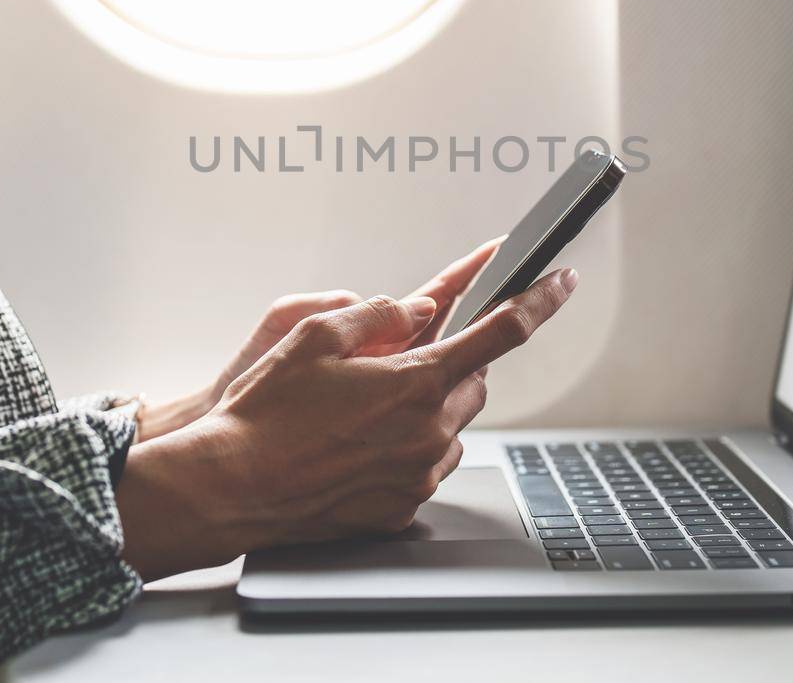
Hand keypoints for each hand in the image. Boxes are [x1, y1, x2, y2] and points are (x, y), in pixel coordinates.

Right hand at [114, 266, 577, 579]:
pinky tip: (358, 445)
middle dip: (452, 362)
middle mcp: (427, 433)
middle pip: (473, 382)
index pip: (501, 332)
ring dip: (427, 408)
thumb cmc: (263, 414)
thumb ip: (377, 314)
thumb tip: (414, 310)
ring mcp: (416, 476)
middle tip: (405, 358)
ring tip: (366, 409)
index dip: (538, 300)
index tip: (561, 282)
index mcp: (415, 383)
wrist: (231, 487)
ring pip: (449, 427)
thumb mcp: (313, 337)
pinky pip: (423, 467)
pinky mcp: (399, 509)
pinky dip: (406, 448)